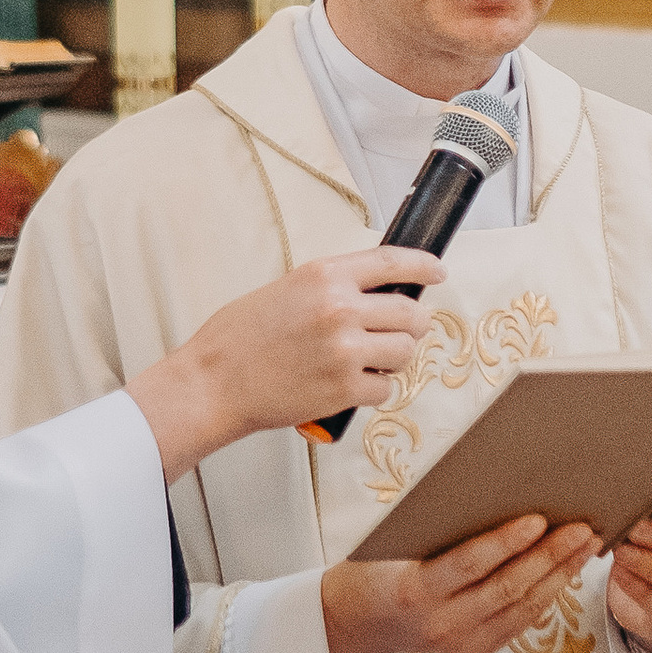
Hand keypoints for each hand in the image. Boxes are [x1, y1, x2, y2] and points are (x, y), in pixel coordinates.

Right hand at [126, 247, 437, 483]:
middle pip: (411, 313)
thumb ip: (333, 287)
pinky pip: (385, 389)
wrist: (214, 382)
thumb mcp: (287, 289)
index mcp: (325, 276)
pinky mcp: (345, 389)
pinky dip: (374, 389)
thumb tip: (377, 292)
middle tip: (402, 331)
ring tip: (368, 361)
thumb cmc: (241, 336)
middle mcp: (341, 309)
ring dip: (394, 358)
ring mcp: (345, 351)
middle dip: (413, 324)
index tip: (437, 271)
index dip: (424, 266)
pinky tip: (351, 385)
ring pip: (404, 352)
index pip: (393, 262)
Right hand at [323, 515, 595, 652]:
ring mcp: (461, 643)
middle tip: (582, 529)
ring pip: (521, 609)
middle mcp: (440, 623)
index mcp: (414, 590)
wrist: (356, 621)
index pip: (468, 565)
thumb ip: (438, 527)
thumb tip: (498, 493)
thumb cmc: (375, 567)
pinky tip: (565, 572)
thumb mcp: (394, 541)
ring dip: (558, 576)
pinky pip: (519, 623)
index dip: (505, 543)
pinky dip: (545, 596)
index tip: (538, 519)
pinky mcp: (476, 651)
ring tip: (586, 546)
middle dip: (548, 558)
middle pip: (506, 589)